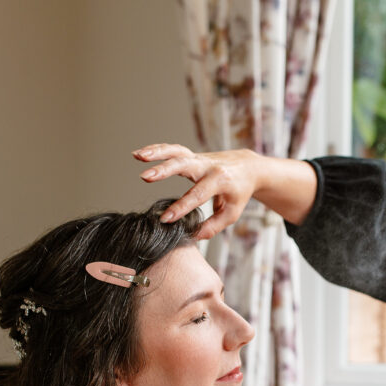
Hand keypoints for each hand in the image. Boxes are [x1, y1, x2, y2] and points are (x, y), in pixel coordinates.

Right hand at [133, 144, 261, 238]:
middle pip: (184, 165)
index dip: (181, 208)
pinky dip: (156, 149)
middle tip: (145, 177)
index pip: (197, 195)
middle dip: (164, 170)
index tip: (165, 219)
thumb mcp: (232, 212)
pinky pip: (173, 150)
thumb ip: (213, 225)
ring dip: (156, 153)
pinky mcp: (193, 156)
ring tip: (137, 156)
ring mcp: (200, 158)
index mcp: (220, 180)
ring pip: (176, 151)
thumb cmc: (239, 192)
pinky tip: (139, 154)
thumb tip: (194, 235)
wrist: (248, 167)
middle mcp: (208, 166)